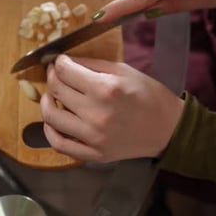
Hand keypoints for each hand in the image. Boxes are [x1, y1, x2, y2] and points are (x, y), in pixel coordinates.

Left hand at [40, 55, 184, 162]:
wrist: (168, 128)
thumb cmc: (149, 95)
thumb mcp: (124, 70)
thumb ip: (92, 65)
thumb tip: (66, 62)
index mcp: (106, 88)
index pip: (65, 71)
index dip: (58, 62)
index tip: (60, 61)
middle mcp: (96, 113)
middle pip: (56, 90)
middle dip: (52, 77)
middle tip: (56, 74)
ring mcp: (93, 137)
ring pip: (51, 117)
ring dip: (46, 101)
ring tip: (52, 96)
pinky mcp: (94, 154)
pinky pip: (59, 144)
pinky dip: (50, 131)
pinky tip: (53, 121)